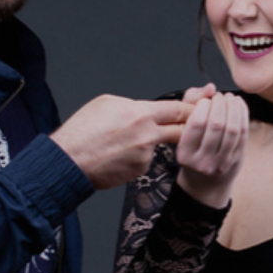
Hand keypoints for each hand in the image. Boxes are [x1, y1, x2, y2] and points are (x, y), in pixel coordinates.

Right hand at [50, 95, 189, 189]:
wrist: (69, 161)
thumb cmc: (82, 131)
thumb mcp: (106, 103)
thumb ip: (132, 104)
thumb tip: (144, 108)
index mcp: (140, 113)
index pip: (177, 108)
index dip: (192, 107)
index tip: (203, 106)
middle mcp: (147, 135)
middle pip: (181, 129)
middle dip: (190, 126)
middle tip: (194, 124)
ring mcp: (145, 154)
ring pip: (158, 144)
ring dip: (149, 142)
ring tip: (121, 141)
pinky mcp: (140, 169)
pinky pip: (145, 159)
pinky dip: (137, 156)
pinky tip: (118, 154)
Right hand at [174, 92, 246, 208]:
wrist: (205, 183)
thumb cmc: (192, 151)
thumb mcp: (182, 132)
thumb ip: (190, 105)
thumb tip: (210, 88)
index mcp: (185, 154)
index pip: (197, 124)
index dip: (203, 106)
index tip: (205, 100)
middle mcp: (203, 161)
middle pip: (217, 125)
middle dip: (220, 105)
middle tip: (219, 97)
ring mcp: (222, 162)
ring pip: (233, 129)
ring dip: (233, 108)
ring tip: (229, 98)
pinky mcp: (237, 159)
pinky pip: (244, 133)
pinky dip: (243, 114)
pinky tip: (238, 104)